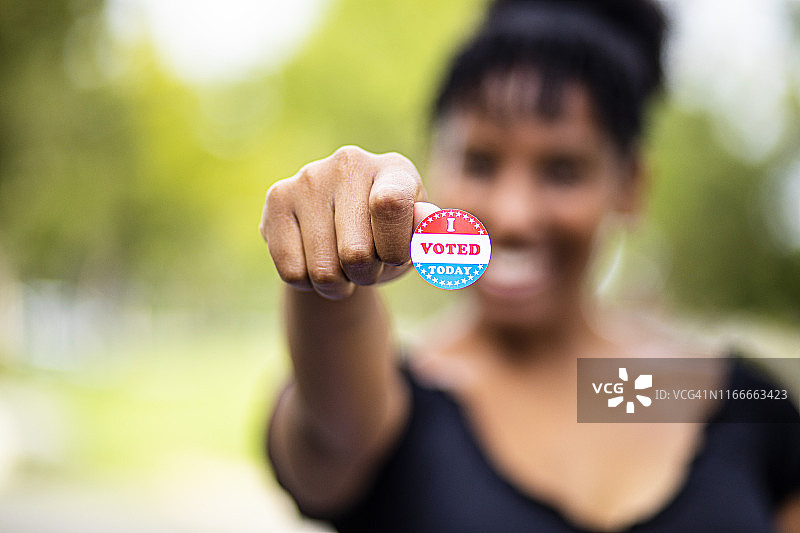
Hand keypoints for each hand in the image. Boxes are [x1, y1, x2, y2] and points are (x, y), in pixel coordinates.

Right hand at [260, 146, 439, 299]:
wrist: (341, 237)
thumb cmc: (388, 240)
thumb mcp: (414, 245)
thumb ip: (428, 237)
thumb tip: (426, 218)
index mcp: (395, 170)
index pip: (391, 206)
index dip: (393, 248)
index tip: (394, 256)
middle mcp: (350, 162)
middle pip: (355, 254)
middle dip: (366, 276)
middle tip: (367, 265)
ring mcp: (309, 177)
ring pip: (322, 270)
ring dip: (337, 284)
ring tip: (342, 265)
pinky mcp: (277, 197)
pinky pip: (291, 272)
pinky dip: (307, 283)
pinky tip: (314, 261)